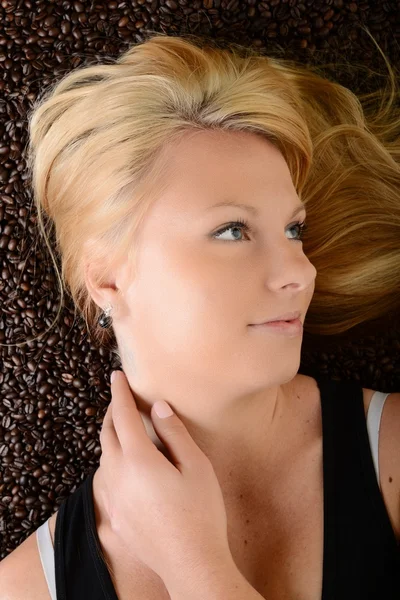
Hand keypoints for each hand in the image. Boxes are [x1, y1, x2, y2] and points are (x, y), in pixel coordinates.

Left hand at [98, 369, 232, 586]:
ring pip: (103, 459)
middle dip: (112, 412)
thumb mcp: (196, 466)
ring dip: (110, 438)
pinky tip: (124, 468)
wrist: (192, 565)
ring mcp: (114, 499)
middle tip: (120, 398)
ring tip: (123, 429)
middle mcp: (118, 477)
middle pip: (107, 435)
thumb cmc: (201, 513)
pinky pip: (106, 481)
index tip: (116, 376)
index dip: (120, 393)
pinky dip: (111, 463)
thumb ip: (174, 433)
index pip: (123, 416)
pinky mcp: (116, 518)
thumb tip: (158, 407)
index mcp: (138, 460)